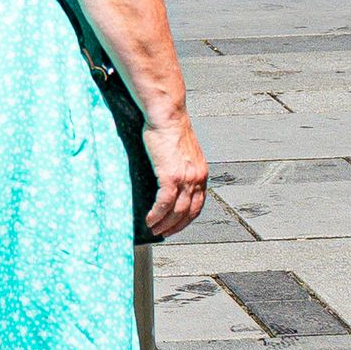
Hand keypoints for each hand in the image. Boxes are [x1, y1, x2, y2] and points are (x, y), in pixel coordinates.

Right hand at [140, 107, 210, 239]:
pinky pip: (165, 204)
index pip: (198, 205)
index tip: (176, 225)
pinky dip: (156, 215)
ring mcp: (186, 179)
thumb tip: (167, 176)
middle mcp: (197, 178)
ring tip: (153, 229)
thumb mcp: (180, 152)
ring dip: (164, 224)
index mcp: (201, 173)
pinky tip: (149, 220)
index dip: (186, 219)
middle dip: (175, 226)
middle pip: (189, 212)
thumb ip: (179, 167)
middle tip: (163, 233)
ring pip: (177, 211)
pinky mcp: (171, 176)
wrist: (167, 116)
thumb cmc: (169, 129)